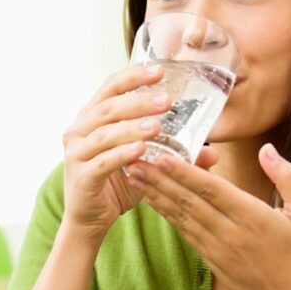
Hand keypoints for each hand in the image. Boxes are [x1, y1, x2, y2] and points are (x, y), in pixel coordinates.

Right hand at [60, 63, 219, 241]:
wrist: (91, 219)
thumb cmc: (117, 183)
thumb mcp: (148, 164)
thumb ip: (175, 154)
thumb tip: (213, 153)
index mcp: (93, 117)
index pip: (111, 87)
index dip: (133, 76)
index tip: (160, 70)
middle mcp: (80, 130)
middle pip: (109, 107)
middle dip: (138, 102)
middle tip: (166, 100)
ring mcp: (77, 153)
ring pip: (104, 133)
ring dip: (132, 127)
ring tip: (157, 126)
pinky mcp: (81, 176)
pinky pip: (102, 161)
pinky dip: (122, 154)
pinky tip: (141, 150)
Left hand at [126, 143, 290, 289]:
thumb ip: (287, 178)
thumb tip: (267, 149)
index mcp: (252, 217)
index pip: (212, 190)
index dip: (185, 173)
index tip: (162, 156)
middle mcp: (229, 232)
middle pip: (189, 200)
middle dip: (159, 178)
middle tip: (133, 158)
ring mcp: (215, 247)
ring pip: (180, 215)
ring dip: (155, 193)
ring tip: (134, 174)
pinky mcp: (208, 256)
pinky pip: (183, 230)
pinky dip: (165, 212)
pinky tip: (151, 197)